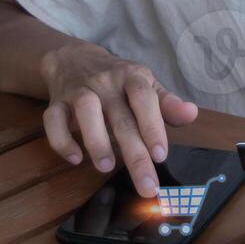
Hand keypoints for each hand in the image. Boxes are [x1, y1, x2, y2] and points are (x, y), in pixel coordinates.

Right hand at [40, 42, 198, 197]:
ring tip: (106, 167)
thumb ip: (166, 103)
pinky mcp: (56, 102)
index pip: (144, 98)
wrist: (74, 59)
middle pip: (121, 117)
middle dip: (134, 153)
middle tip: (146, 185)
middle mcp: (106, 82)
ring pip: (85, 111)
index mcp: (132, 77)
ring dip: (96, 140)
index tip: (161, 156)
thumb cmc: (118, 79)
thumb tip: (191, 114)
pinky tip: (75, 158)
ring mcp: (79, 90)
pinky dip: (61, 140)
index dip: (153, 126)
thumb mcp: (145, 85)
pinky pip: (53, 119)